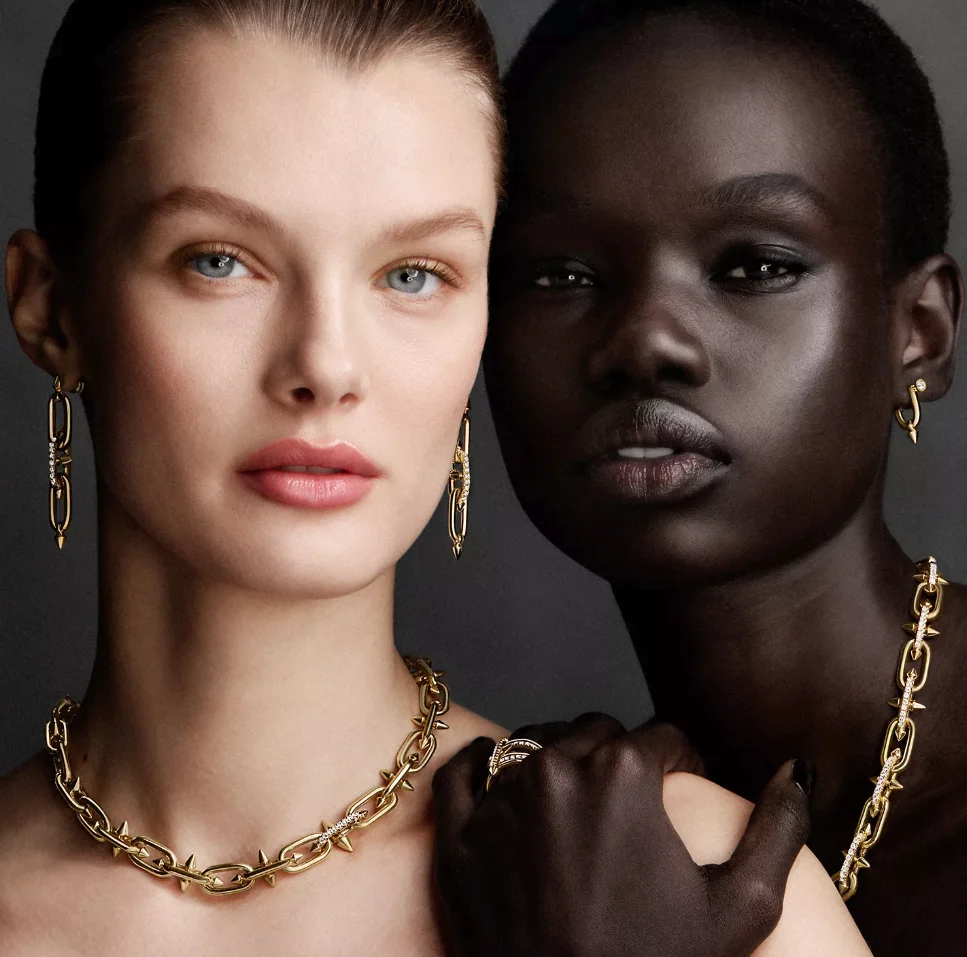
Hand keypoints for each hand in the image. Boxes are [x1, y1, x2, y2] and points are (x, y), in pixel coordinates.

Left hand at [433, 714, 810, 956]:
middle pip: (598, 732)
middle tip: (631, 806)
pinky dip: (484, 769)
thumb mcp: (742, 907)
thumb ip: (778, 827)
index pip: (664, 736)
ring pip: (536, 743)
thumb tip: (794, 768)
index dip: (681, 762)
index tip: (681, 788)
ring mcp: (500, 800)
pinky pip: (464, 772)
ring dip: (560, 760)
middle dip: (621, 758)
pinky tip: (504, 785)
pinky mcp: (457, 835)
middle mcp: (555, 769)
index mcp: (623, 773)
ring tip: (580, 808)